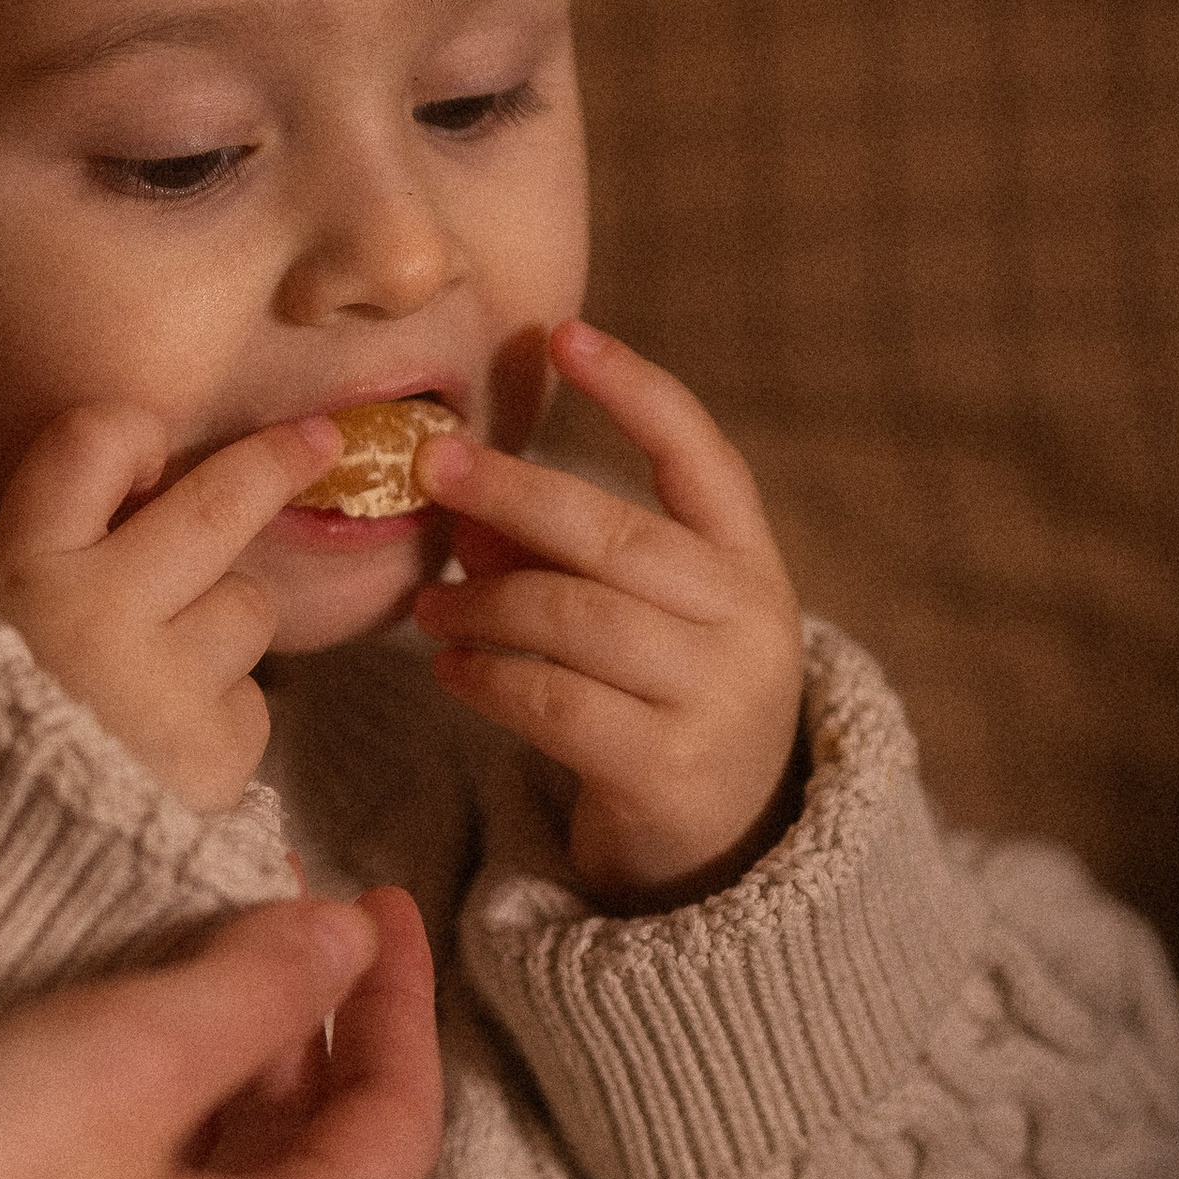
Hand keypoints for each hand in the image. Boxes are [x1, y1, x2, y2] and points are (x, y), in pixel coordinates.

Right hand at [0, 405, 342, 810]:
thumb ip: (37, 563)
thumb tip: (133, 495)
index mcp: (22, 573)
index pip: (90, 443)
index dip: (133, 434)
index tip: (155, 451)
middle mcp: (98, 614)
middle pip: (216, 505)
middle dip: (278, 460)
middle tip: (320, 441)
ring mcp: (165, 685)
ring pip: (247, 607)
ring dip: (221, 628)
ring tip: (154, 686)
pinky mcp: (214, 753)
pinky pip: (250, 704)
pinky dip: (219, 718)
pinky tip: (163, 753)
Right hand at [0, 881, 441, 1178]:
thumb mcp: (110, 1063)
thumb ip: (245, 994)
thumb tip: (346, 942)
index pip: (397, 1120)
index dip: (398, 998)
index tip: (377, 894)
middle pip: (320, 1170)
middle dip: (309, 1032)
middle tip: (265, 908)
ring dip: (234, 1089)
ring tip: (185, 979)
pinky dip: (167, 1154)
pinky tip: (98, 1101)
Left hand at [412, 319, 804, 910]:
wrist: (723, 844)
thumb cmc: (661, 699)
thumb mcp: (634, 616)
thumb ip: (561, 555)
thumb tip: (465, 500)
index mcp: (750, 561)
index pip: (700, 455)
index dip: (635, 389)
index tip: (564, 335)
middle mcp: (748, 620)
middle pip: (614, 535)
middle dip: (513, 492)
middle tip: (434, 465)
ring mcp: (714, 696)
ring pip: (573, 618)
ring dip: (482, 601)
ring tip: (428, 602)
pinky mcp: (666, 768)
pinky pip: (553, 700)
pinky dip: (488, 675)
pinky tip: (452, 666)